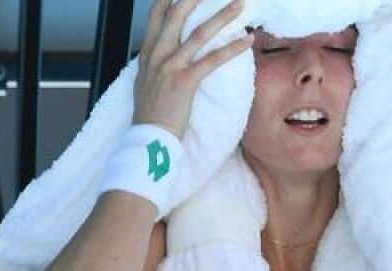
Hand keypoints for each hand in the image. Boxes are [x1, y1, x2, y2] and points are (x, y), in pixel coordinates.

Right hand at [133, 0, 253, 135]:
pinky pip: (212, 60)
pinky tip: (246, 41)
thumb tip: (161, 55)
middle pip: (176, 15)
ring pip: (199, 33)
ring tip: (239, 4)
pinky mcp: (185, 81)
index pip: (156, 16)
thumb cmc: (150, 114)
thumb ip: (153, 64)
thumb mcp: (145, 82)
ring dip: (223, 16)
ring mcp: (170, 66)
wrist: (149, 137)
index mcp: (147, 54)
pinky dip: (232, 48)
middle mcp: (157, 55)